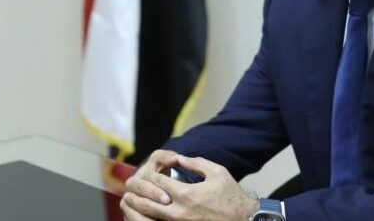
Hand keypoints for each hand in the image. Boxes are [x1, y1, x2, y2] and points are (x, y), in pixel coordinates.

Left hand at [122, 155, 258, 220]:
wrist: (243, 218)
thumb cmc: (231, 195)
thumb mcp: (217, 172)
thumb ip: (196, 163)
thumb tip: (179, 159)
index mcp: (186, 193)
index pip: (159, 182)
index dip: (151, 175)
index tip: (148, 171)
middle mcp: (179, 210)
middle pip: (148, 202)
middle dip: (138, 194)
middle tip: (130, 188)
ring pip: (151, 216)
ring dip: (138, 208)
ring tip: (131, 201)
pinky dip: (150, 218)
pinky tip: (146, 214)